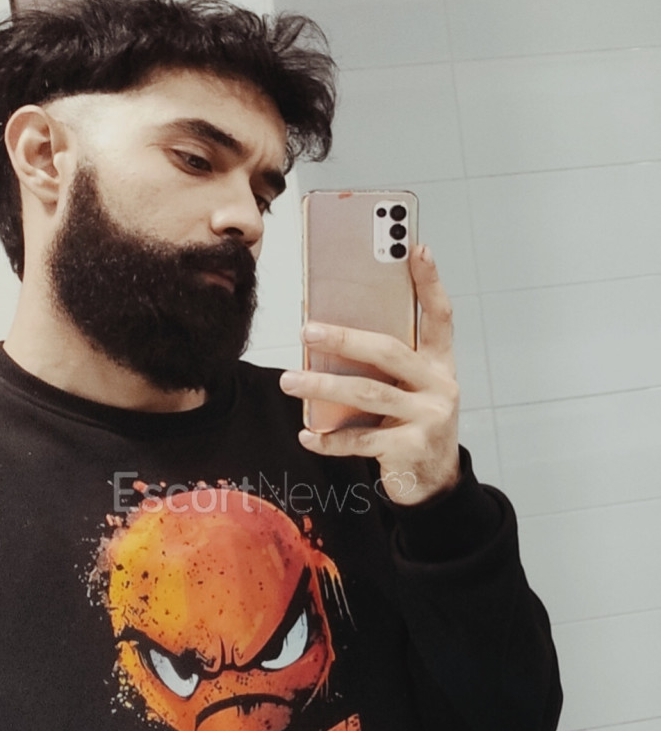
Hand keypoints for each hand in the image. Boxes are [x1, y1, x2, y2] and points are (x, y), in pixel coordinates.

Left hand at [278, 245, 459, 505]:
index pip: (440, 316)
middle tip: (307, 330)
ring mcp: (428, 419)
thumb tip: (329, 335)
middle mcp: (439, 386)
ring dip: (323, 386)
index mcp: (440, 364)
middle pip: (389, 352)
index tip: (416, 247)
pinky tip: (307, 434)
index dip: (430, 282)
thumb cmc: (412, 425)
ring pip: (368, 393)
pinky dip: (330, 438)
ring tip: (289, 380)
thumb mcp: (409, 390)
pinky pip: (361, 440)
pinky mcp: (410, 449)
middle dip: (345, 338)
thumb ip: (386, 365)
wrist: (435, 482)